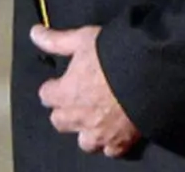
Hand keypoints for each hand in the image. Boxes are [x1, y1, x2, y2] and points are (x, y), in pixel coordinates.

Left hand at [31, 24, 139, 158]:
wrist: (149, 75)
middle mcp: (80, 117)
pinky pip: (111, 151)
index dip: (52, 88)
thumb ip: (56, 40)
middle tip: (75, 99)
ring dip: (85, 131)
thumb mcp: (82, 39)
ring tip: (94, 118)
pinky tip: (114, 132)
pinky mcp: (122, 141)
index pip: (46, 96)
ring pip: (84, 142)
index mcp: (66, 93)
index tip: (59, 83)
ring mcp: (101, 132)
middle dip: (64, 111)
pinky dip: (110, 143)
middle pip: (60, 122)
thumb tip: (34, 33)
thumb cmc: (113, 54)